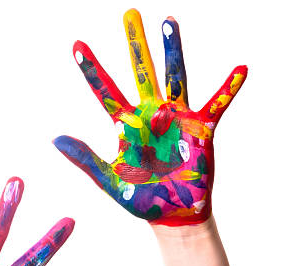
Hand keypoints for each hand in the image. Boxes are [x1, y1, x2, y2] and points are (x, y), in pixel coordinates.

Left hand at [53, 9, 246, 225]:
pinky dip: (229, 88)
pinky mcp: (201, 129)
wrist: (171, 215)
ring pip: (175, 76)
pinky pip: (217, 104)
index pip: (105, 91)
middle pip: (141, 72)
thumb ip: (84, 158)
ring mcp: (177, 118)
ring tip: (168, 21)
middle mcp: (150, 114)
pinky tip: (241, 69)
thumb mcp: (109, 179)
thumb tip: (55, 138)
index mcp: (126, 125)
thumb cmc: (141, 198)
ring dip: (172, 50)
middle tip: (129, 15)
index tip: (77, 45)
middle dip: (134, 45)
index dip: (91, 70)